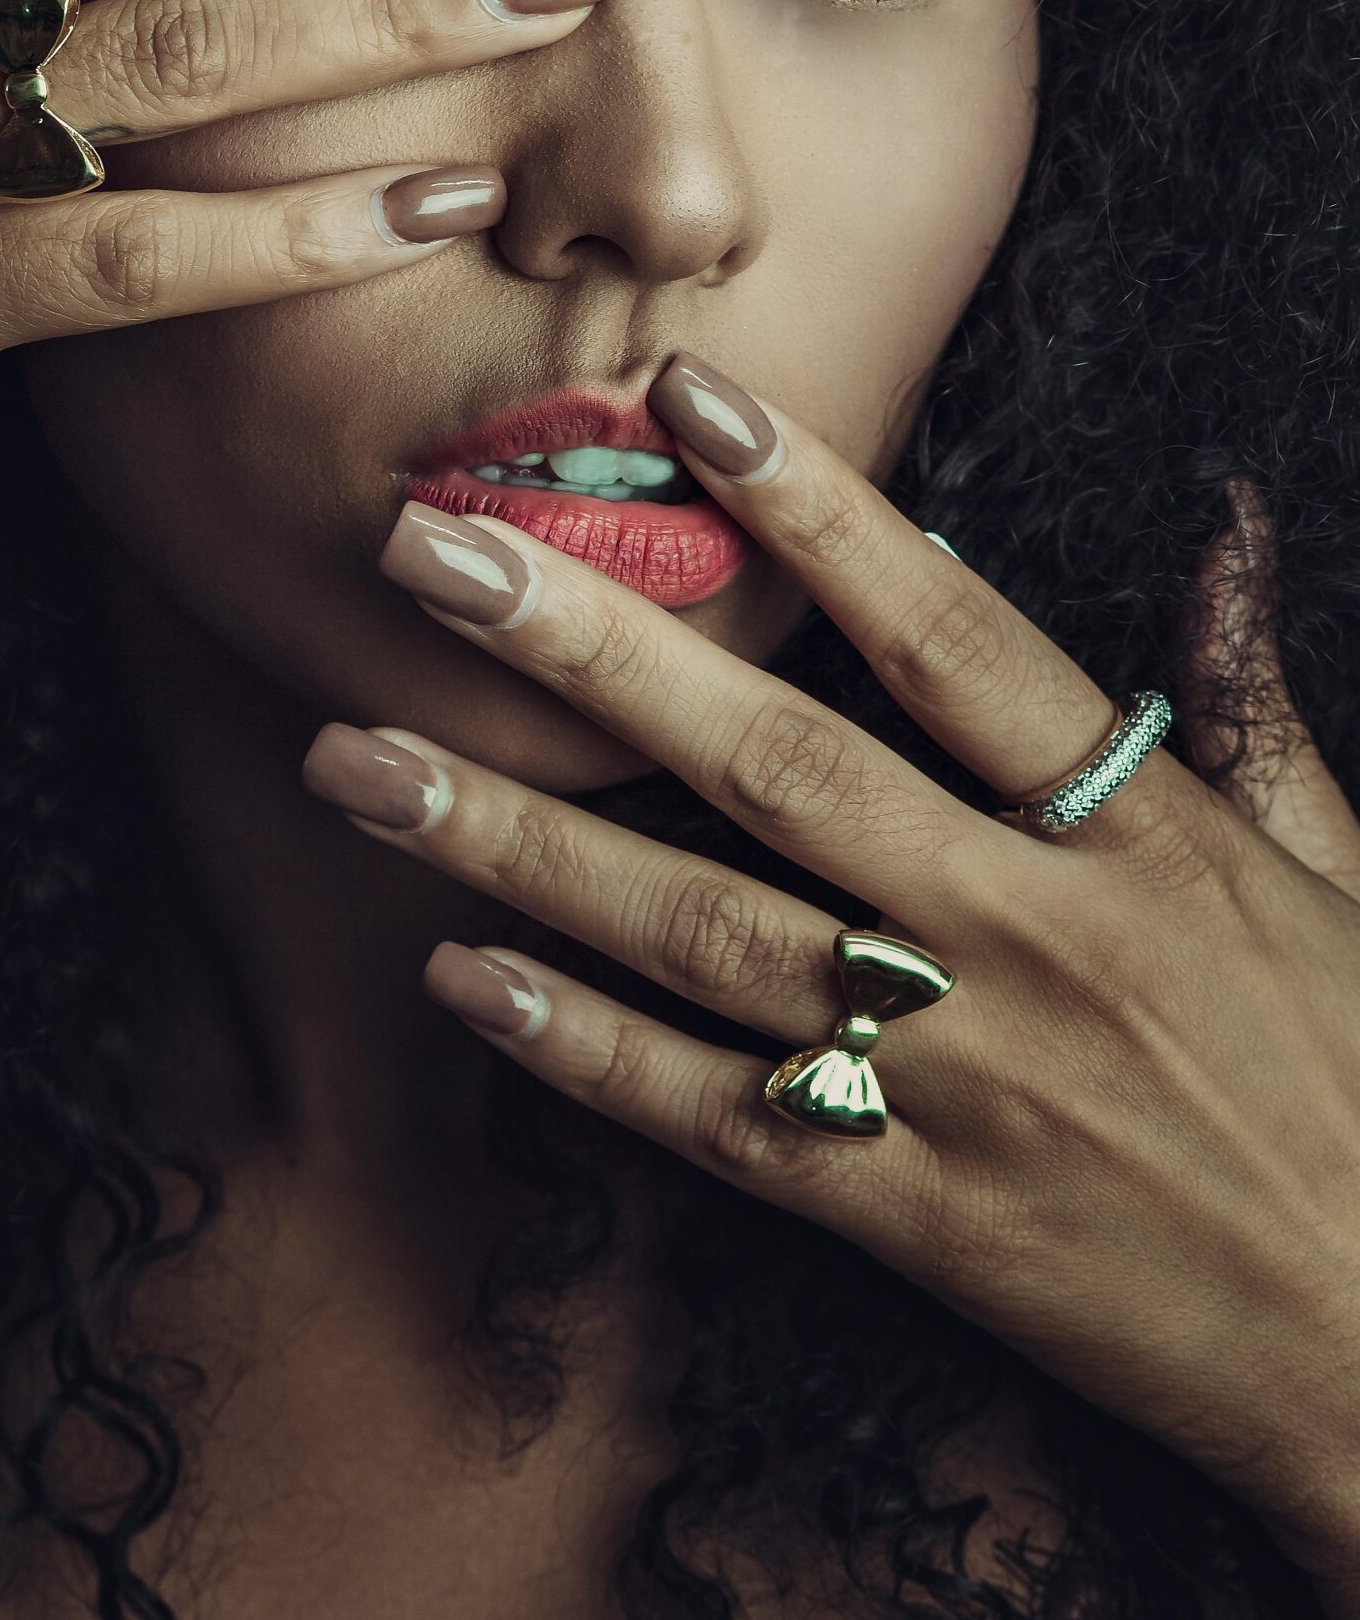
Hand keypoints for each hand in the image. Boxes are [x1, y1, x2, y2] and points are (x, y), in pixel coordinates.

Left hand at [302, 354, 1359, 1603]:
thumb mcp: (1339, 863)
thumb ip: (1250, 687)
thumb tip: (1230, 513)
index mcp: (1139, 835)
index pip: (950, 635)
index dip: (817, 508)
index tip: (685, 398)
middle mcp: (1035, 941)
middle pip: (779, 767)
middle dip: (592, 651)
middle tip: (429, 552)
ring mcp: (968, 1087)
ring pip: (706, 938)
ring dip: (517, 843)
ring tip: (357, 759)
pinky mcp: (922, 1221)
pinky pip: (724, 1120)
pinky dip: (585, 1047)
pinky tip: (458, 974)